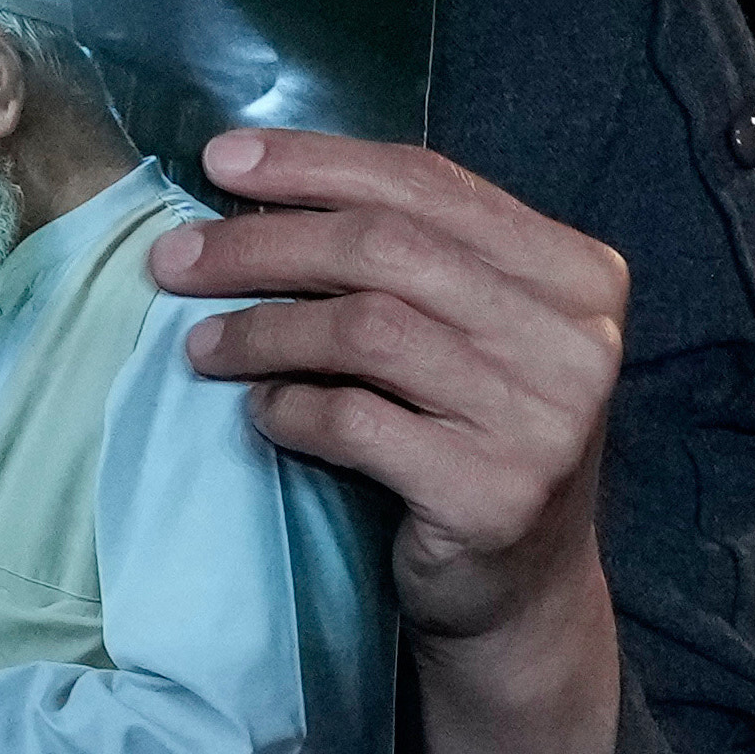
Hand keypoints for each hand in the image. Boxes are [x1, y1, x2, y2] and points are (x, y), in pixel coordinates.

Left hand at [148, 127, 624, 652]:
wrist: (522, 593)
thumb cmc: (474, 438)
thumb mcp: (471, 332)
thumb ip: (410, 259)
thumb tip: (256, 182)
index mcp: (578, 273)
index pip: (431, 184)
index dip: (317, 164)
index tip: (220, 159)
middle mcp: (574, 337)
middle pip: (390, 249)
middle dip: (266, 242)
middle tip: (176, 258)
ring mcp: (541, 418)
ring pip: (368, 330)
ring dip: (264, 329)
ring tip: (203, 344)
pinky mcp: (492, 493)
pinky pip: (358, 424)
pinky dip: (292, 410)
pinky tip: (261, 413)